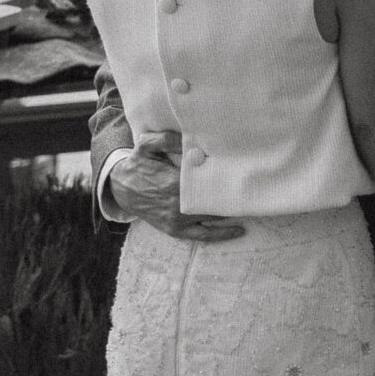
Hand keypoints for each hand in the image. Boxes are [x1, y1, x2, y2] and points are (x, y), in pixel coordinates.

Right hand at [106, 131, 245, 242]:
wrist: (120, 188)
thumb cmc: (138, 164)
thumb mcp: (146, 145)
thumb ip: (165, 139)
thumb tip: (190, 139)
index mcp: (173, 182)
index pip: (207, 182)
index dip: (225, 179)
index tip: (243, 173)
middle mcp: (178, 204)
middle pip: (213, 201)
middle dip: (232, 196)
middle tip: (254, 190)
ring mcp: (177, 219)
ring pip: (211, 218)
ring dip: (231, 213)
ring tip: (252, 206)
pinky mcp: (175, 230)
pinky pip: (202, 235)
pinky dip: (221, 235)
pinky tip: (239, 230)